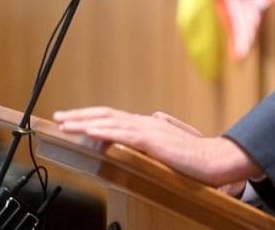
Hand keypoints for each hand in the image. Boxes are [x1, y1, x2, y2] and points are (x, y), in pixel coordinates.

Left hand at [53, 107, 262, 187]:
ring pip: (110, 122)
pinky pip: (124, 135)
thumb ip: (158, 132)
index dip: (91, 116)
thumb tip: (151, 120)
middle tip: (59, 117)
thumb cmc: (195, 157)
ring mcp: (149, 130)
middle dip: (80, 115)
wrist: (215, 160)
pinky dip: (105, 132)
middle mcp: (146, 122)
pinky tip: (90, 132)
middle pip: (106, 115)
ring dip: (85, 122)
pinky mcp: (153, 141)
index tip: (71, 119)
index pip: (113, 117)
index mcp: (148, 124)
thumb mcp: (170, 144)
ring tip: (65, 124)